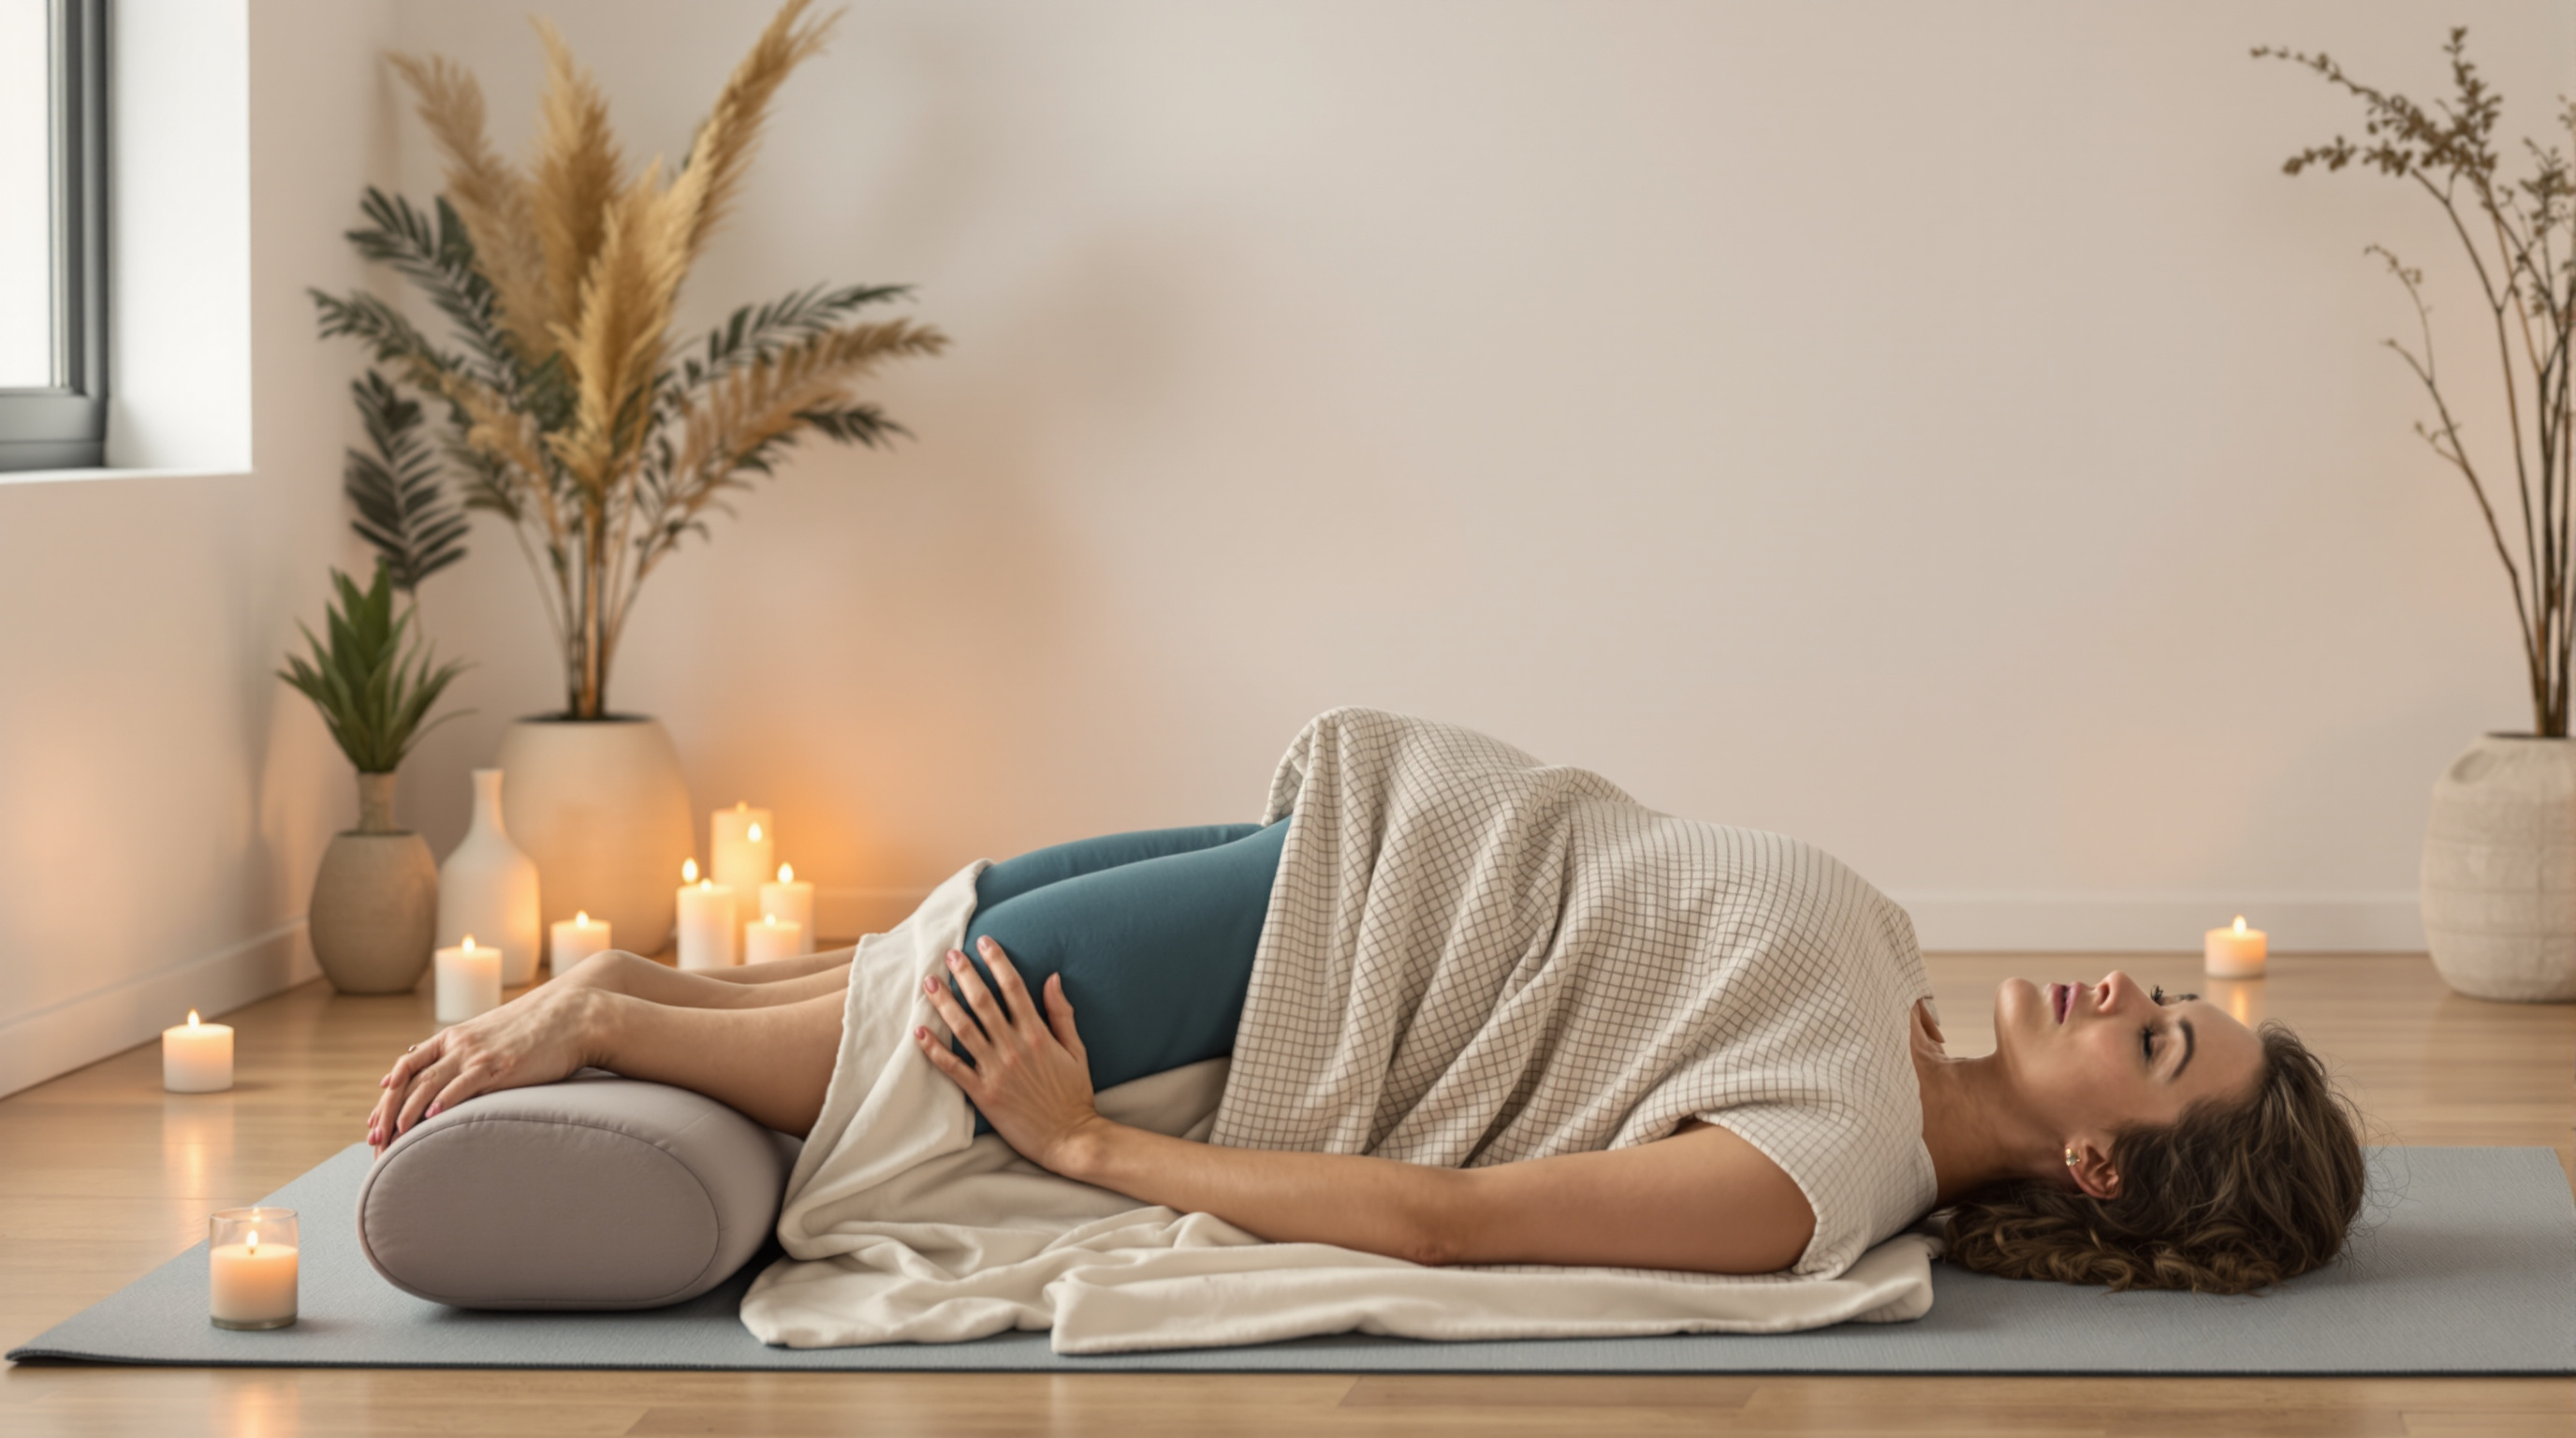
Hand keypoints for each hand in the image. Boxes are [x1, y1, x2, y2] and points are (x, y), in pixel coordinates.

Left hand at [367, 983, 608, 1150]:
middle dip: (388, 1111)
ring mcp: (478, 1054)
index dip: (388, 1093)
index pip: (407, 1065)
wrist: (574, 1015)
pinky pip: (463, 1085)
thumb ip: (466, 1051)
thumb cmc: (538, 1030)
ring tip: (392, 1137)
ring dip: (406, 1113)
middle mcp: (459, 1044)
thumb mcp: (492, 1034)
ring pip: (428, 1084)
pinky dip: (443, 1101)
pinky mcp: (499, 1065)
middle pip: (410, 1079)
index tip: (374, 1120)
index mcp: (454, 1037)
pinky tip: (429, 1118)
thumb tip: (446, 1070)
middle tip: (374, 1140)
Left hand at [913, 936, 1106, 1172]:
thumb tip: (1053, 978)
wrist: (1069, 1137)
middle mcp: (1014, 1047)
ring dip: (944, 1004)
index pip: (1014, 988)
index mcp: (1038, 1034)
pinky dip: (934, 1049)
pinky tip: (919, 1031)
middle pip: (984, 1002)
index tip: (984, 942)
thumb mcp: (1076, 1049)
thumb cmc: (1074, 1094)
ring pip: (964, 1029)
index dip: (997, 962)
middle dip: (965, 975)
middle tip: (949, 954)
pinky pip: (953, 1068)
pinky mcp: (982, 1093)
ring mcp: (996, 1070)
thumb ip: (1063, 1013)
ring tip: (929, 983)